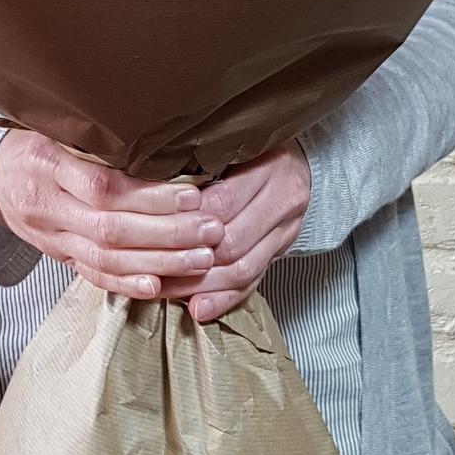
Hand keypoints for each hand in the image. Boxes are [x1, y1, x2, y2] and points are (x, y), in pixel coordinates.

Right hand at [0, 130, 224, 298]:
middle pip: (110, 229)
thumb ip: (99, 135)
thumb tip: (163, 135)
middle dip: (167, 234)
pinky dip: (126, 284)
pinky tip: (159, 286)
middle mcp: (46, 205)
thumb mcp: (55, 123)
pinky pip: (91, 276)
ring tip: (201, 258)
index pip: (103, 188)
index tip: (192, 195)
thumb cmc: (32, 140)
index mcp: (47, 164)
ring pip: (105, 259)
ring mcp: (50, 236)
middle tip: (210, 230)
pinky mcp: (56, 256)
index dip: (150, 196)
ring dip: (158, 262)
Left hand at [157, 140, 310, 322]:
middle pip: (233, 243)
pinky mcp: (283, 251)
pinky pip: (255, 282)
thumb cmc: (255, 151)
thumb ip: (203, 168)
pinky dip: (225, 299)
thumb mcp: (233, 146)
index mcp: (270, 168)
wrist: (302, 161)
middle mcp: (284, 200)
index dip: (186, 222)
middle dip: (189, 262)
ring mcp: (287, 230)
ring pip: (243, 269)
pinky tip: (200, 308)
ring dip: (203, 286)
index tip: (153, 231)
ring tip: (168, 293)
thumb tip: (157, 192)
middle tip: (153, 270)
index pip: (222, 203)